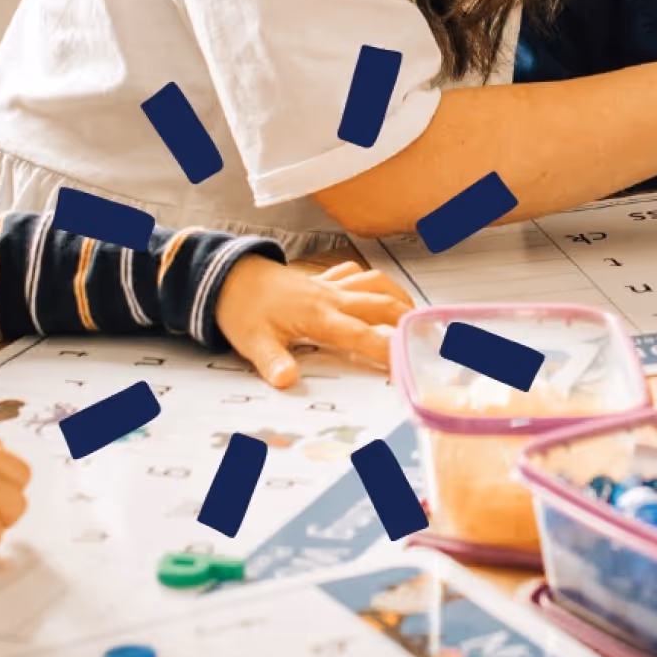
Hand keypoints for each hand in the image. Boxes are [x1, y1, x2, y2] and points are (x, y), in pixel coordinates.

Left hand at [214, 255, 413, 386]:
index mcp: (319, 316)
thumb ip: (273, 362)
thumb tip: (287, 381)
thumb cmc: (241, 309)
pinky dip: (373, 282)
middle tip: (427, 338)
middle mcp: (330, 298)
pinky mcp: (321, 280)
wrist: (228, 276)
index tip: (405, 366)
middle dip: (406, 320)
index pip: (362, 335)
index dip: (386, 350)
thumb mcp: (253, 342)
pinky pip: (356, 275)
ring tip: (414, 315)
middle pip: (380, 304)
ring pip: (374, 284)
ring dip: (397, 297)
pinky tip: (378, 290)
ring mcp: (328, 286)